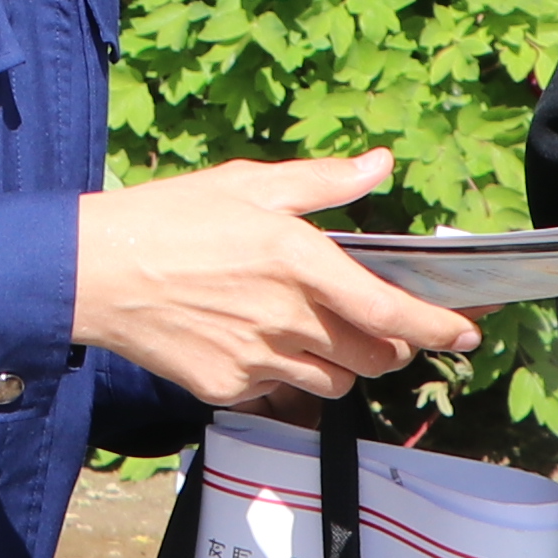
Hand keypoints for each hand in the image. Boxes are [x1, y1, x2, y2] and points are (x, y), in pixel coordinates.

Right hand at [72, 154, 469, 407]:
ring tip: (306, 326)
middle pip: (375, 356)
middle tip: (376, 323)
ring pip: (335, 382)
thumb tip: (378, 166)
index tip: (464, 333)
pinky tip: (255, 339)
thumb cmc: (169, 218)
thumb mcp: (249, 183)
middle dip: (389, 345)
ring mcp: (258, 359)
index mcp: (300, 261)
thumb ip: (323, 182)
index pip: (392, 312)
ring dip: (340, 362)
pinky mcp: (230, 387)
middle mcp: (288, 318)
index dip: (439, 328)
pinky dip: (286, 373)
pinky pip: (282, 391)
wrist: (93, 272)